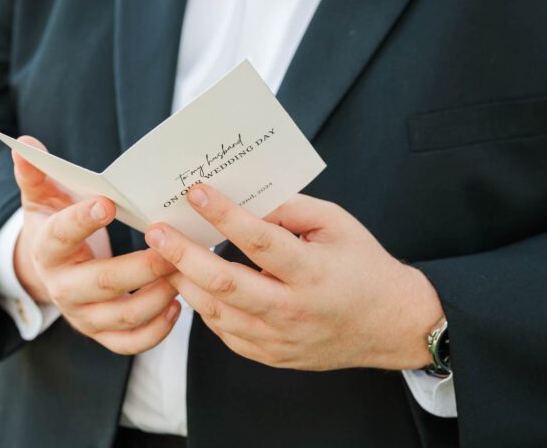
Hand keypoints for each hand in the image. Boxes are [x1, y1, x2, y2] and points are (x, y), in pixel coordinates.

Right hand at [11, 138, 180, 354]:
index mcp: (47, 249)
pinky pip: (130, 343)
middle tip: (172, 247)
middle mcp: (62, 288)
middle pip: (101, 282)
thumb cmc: (55, 222)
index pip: (61, 235)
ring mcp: (82, 315)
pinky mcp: (100, 334)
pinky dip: (157, 332)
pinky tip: (178, 306)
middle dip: (141, 267)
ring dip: (157, 297)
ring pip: (122, 316)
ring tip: (183, 273)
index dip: (82, 220)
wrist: (47, 269)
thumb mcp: (43, 196)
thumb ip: (36, 172)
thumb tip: (24, 144)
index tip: (109, 202)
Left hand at [144, 185, 443, 370]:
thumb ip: (290, 209)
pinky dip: (205, 307)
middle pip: (225, 283)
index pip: (259, 239)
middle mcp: (293, 309)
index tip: (195, 191)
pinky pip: (226, 332)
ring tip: (163, 257)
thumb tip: (243, 199)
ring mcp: (280, 338)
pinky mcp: (271, 355)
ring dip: (184, 282)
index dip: (224, 214)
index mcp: (312, 272)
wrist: (391, 325)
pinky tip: (193, 285)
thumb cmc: (363, 266)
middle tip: (156, 231)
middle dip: (182, 255)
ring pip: (217, 312)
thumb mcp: (336, 224)